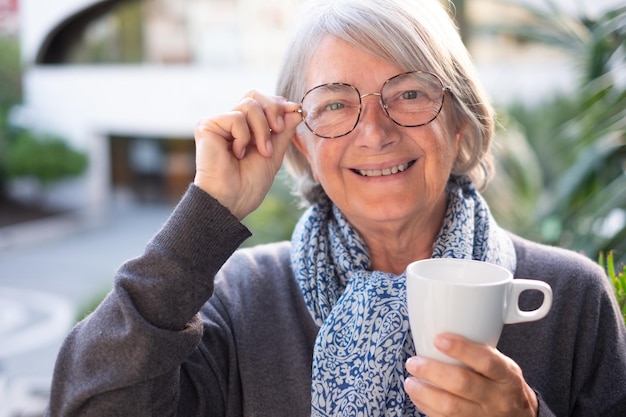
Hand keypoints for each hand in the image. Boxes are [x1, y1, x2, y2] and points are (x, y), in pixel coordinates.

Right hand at [193, 91, 300, 219]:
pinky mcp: (207, 126)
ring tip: (260, 152)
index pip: (262, 102)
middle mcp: (231, 123)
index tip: (295, 111)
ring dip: (261, 130)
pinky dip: (244, 137)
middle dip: (273, 110)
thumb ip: (283, 131)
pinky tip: (237, 154)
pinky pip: (236, 117)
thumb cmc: (249, 184)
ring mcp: (219, 124)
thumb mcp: (274, 154)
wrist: (232, 200)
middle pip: (254, 95)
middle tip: (279, 129)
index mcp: (247, 129)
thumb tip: (295, 108)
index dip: (279, 104)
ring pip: (249, 105)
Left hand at [404, 333, 537, 416]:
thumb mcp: (502, 365)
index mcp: (506, 375)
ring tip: (410, 382)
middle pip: (463, 383)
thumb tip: (439, 329)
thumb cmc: (502, 384)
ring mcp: (485, 416)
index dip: (462, 349)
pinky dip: (426, 407)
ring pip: (451, 407)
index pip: (486, 361)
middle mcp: (498, 397)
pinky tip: (417, 397)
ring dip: (424, 393)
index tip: (439, 339)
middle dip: (433, 371)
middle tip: (414, 363)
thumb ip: (479, 352)